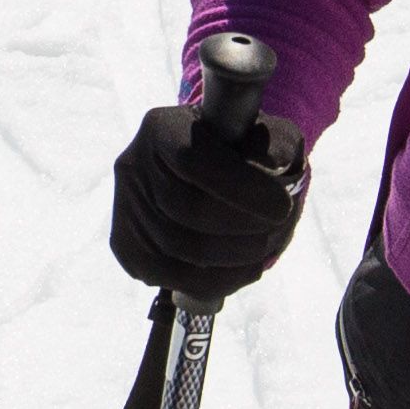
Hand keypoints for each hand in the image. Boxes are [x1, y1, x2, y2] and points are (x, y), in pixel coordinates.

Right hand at [108, 35, 310, 303]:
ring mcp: (125, 211)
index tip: (283, 205)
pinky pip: (174, 278)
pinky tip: (246, 268)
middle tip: (279, 228)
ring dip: (238, 258)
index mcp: (163, 128)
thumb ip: (278, 141)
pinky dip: (220, 280)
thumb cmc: (238, 151)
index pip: (193, 160)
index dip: (240, 188)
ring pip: (182, 250)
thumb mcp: (264, 134)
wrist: (202, 174)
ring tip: (268, 247)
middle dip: (245, 227)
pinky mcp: (127, 249)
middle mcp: (133, 167)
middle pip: (187, 211)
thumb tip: (275, 161)